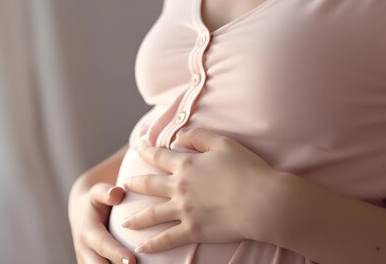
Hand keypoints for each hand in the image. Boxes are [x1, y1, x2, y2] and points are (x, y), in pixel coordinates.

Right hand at [68, 181, 135, 263]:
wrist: (80, 213)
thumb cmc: (95, 200)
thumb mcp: (97, 191)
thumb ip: (106, 192)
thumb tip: (117, 193)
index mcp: (87, 233)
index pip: (102, 245)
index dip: (116, 254)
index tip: (131, 261)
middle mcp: (85, 251)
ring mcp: (87, 262)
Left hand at [121, 128, 281, 253]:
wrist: (261, 201)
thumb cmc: (247, 170)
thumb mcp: (224, 144)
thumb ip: (199, 137)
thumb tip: (180, 138)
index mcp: (186, 164)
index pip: (159, 156)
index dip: (146, 151)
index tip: (137, 148)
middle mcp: (180, 187)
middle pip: (150, 185)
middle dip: (135, 184)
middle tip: (124, 185)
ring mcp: (184, 210)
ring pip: (152, 214)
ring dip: (137, 218)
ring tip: (125, 221)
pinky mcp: (193, 230)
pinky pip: (167, 239)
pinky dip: (153, 244)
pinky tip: (142, 248)